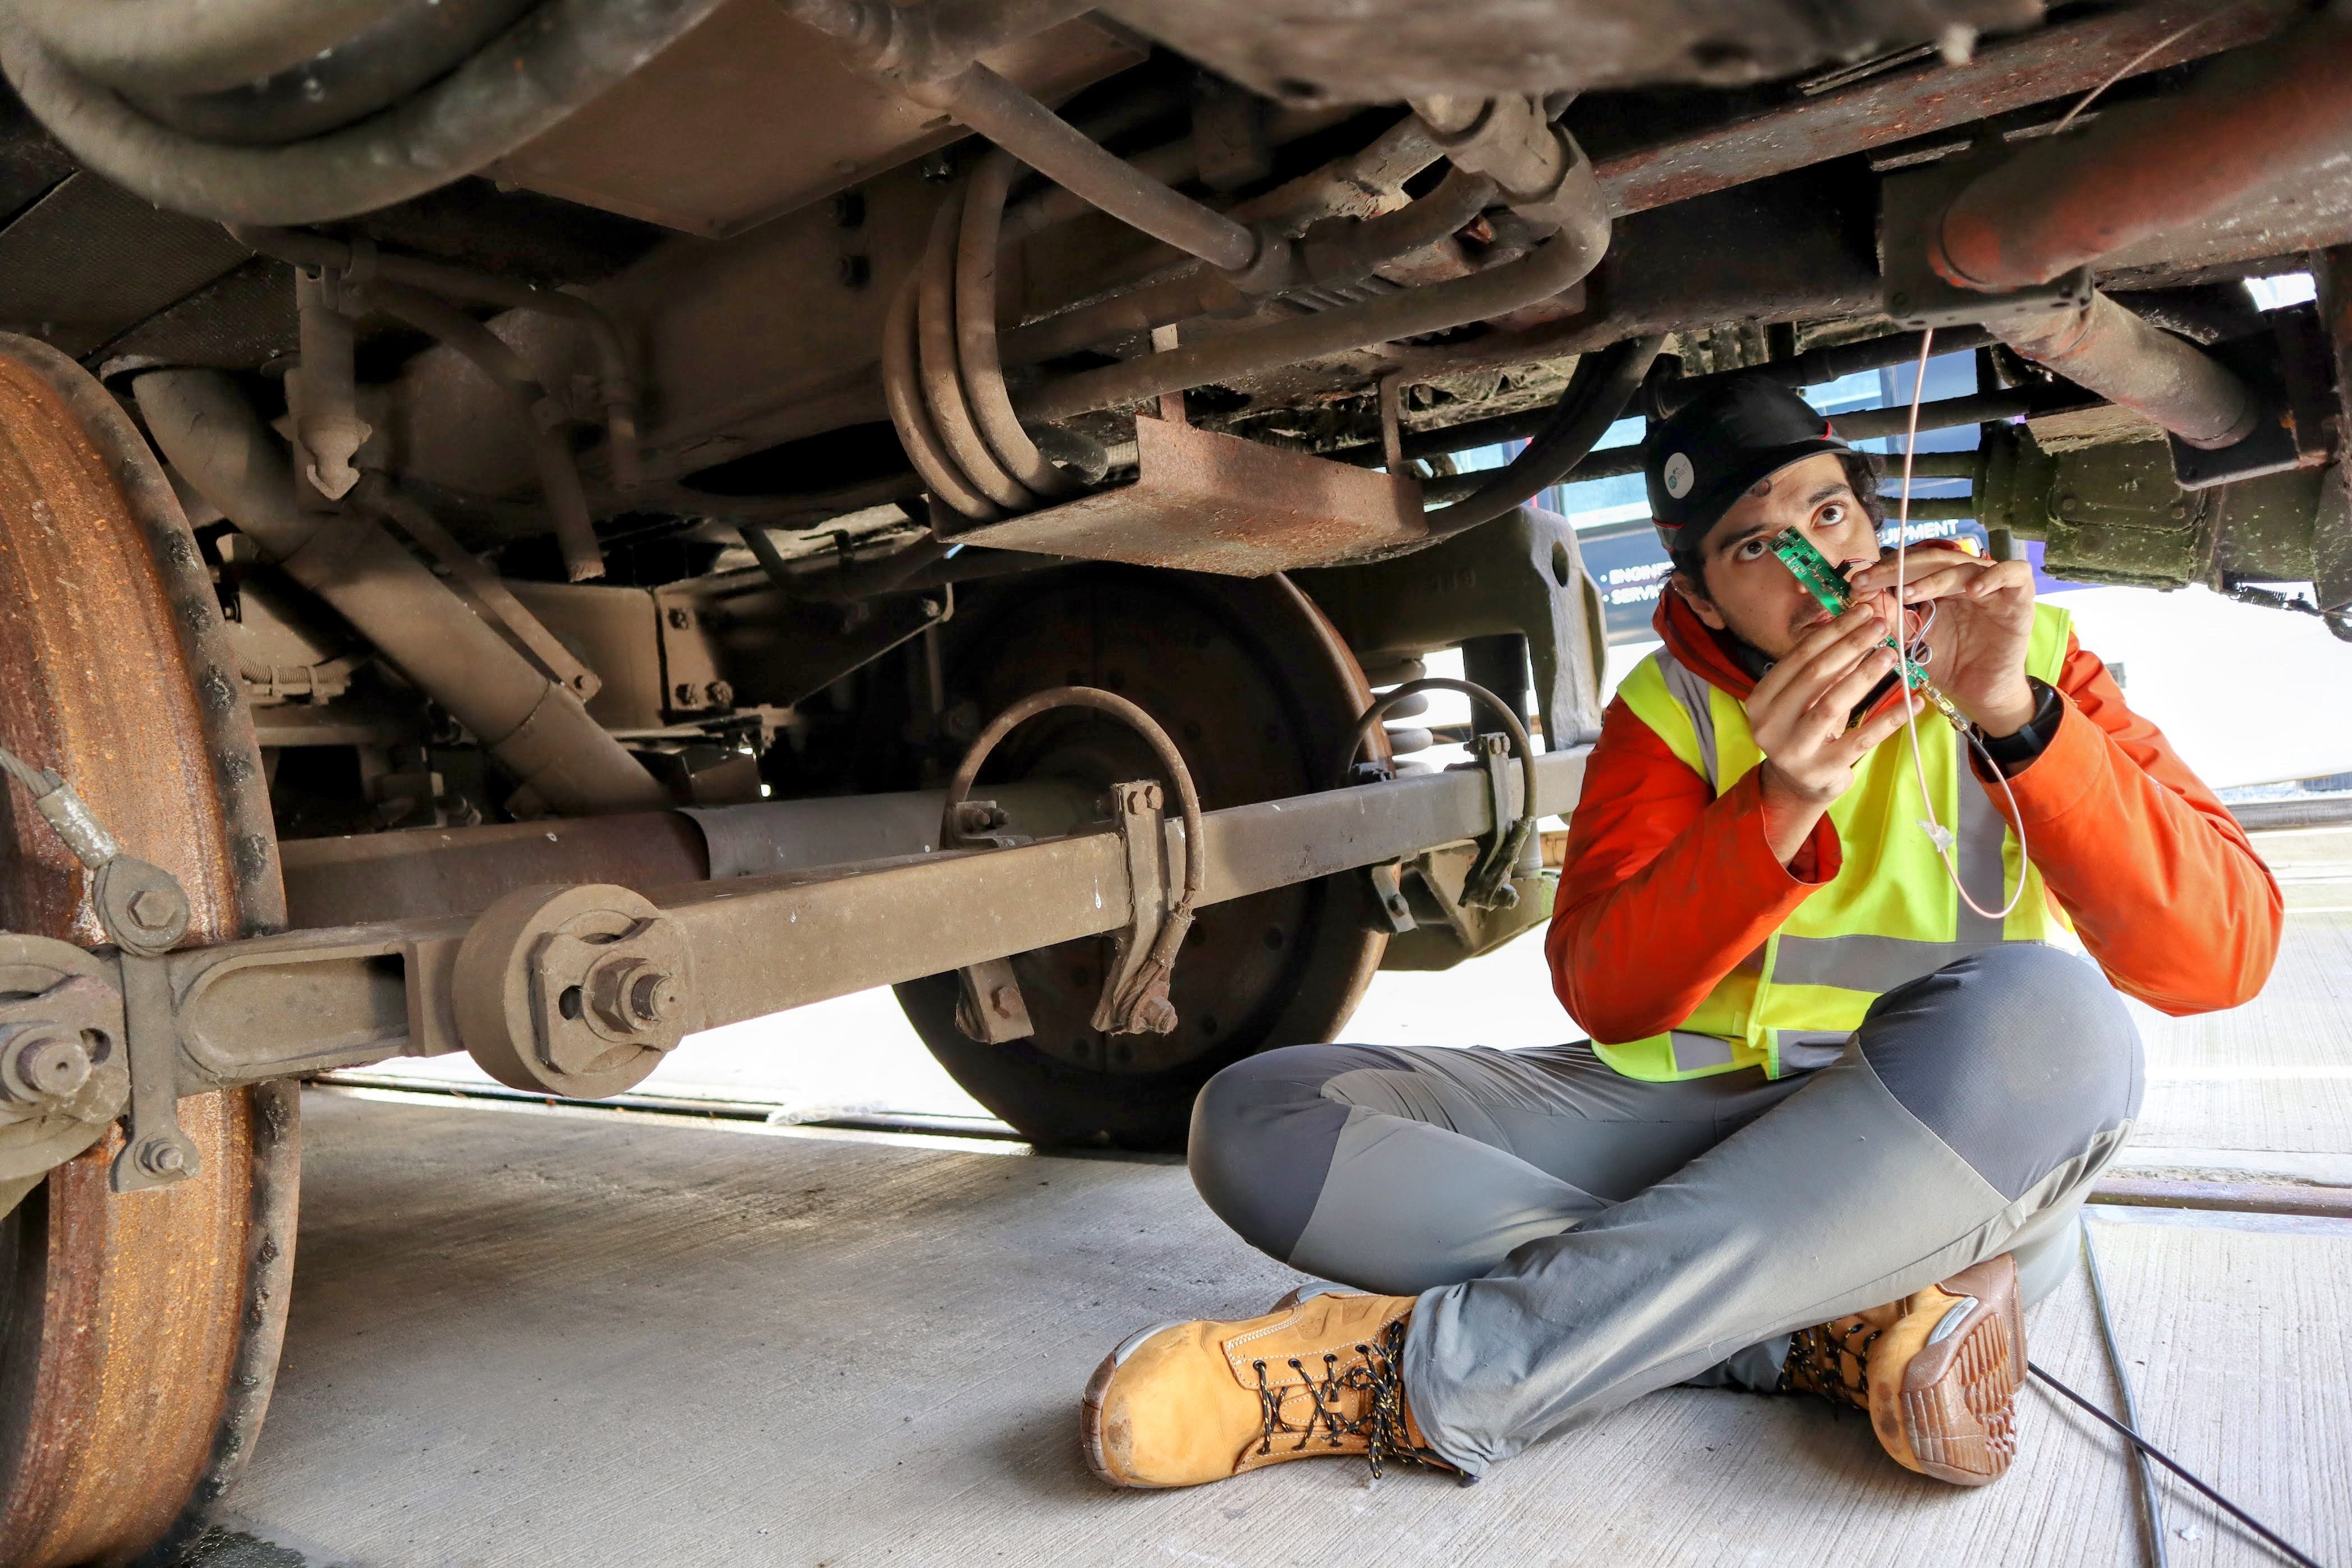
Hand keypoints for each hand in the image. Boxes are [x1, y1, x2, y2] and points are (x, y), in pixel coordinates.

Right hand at [1745, 605, 1922, 861]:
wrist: (1798, 786)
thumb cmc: (1805, 731)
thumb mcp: (1807, 699)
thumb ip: (1825, 668)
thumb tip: (1859, 624)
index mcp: (1761, 699)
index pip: (1799, 657)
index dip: (1832, 632)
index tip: (1862, 612)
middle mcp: (1769, 724)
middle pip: (1814, 675)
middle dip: (1850, 645)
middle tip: (1881, 626)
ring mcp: (1793, 750)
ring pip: (1832, 704)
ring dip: (1866, 676)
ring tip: (1893, 655)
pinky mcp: (1822, 770)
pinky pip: (1861, 739)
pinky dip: (1889, 718)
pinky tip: (1913, 701)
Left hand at [1848, 543, 2036, 734]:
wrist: (1980, 694)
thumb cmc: (1949, 666)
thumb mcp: (1912, 640)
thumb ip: (1892, 617)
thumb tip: (1862, 596)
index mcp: (1939, 585)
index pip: (1910, 566)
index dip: (1884, 570)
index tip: (1856, 583)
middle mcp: (1964, 580)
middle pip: (1932, 560)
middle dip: (1898, 569)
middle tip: (1870, 579)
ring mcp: (1992, 585)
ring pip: (1964, 567)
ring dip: (1933, 578)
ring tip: (1907, 592)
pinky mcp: (2019, 597)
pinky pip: (2013, 574)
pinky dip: (1994, 577)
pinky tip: (1973, 590)